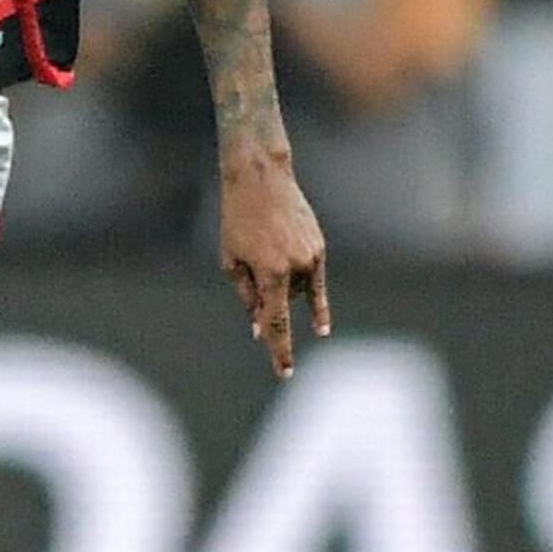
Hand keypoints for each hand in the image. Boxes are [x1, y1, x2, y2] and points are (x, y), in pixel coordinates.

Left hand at [218, 149, 330, 376]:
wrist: (262, 179)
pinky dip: (316, 304)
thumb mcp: (231, 260)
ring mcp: (312, 258)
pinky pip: (316, 284)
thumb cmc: (238, 220)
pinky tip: (321, 327)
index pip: (275, 322)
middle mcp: (296, 267)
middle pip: (281, 304)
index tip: (285, 372)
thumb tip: (258, 327)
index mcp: (270, 273)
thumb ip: (247, 296)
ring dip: (281, 287)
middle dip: (266, 305)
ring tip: (263, 250)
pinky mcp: (319, 249)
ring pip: (296, 291)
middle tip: (250, 278)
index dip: (278, 349)